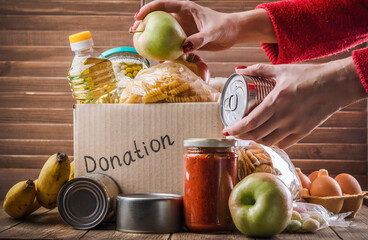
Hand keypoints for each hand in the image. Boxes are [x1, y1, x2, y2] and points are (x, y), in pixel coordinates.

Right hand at [133, 0, 275, 52]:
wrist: (233, 33)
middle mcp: (181, 17)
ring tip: (141, 47)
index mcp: (185, 8)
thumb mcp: (212, 31)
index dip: (147, 10)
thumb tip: (183, 47)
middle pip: (157, 18)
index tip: (137, 18)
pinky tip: (158, 58)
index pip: (162, 5)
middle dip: (144, 24)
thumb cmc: (225, 27)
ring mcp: (182, 28)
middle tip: (134, 33)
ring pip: (162, 32)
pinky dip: (164, 49)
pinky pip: (171, 44)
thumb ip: (198, 39)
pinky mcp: (186, 39)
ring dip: (152, 38)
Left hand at [223, 57, 366, 148]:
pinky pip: (283, 143)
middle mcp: (284, 117)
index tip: (225, 131)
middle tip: (234, 131)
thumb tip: (238, 69)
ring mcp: (294, 127)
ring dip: (255, 139)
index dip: (235, 129)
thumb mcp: (281, 70)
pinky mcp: (303, 132)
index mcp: (276, 101)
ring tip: (248, 133)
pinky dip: (271, 142)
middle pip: (256, 134)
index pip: (250, 122)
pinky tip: (266, 136)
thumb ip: (258, 69)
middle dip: (241, 135)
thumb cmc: (308, 75)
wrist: (336, 85)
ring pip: (268, 141)